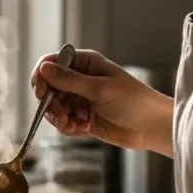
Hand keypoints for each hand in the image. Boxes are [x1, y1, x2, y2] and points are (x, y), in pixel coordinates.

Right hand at [30, 48, 173, 156]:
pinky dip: (69, 128)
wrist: (151, 127)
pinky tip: (83, 129)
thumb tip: (44, 68)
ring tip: (74, 124)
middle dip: (52, 104)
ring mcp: (81, 99)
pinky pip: (64, 122)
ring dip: (60, 118)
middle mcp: (80, 80)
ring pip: (54, 108)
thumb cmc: (133, 101)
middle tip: (62, 116)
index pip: (52, 63)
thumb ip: (70, 81)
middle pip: (49, 88)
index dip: (42, 76)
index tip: (40, 93)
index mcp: (85, 64)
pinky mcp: (83, 118)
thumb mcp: (99, 89)